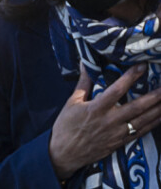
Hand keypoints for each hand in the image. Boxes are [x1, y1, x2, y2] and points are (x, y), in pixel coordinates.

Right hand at [49, 64, 160, 179]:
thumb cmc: (66, 125)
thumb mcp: (71, 102)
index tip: (141, 66)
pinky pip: (141, 132)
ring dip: (157, 110)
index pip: (117, 90)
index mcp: (96, 108)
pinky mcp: (120, 142)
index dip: (130, 77)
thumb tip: (86, 64)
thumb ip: (83, 83)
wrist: (65, 153)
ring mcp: (117, 133)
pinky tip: (160, 116)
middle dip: (153, 96)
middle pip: (136, 107)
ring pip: (143, 120)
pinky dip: (153, 124)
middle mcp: (110, 121)